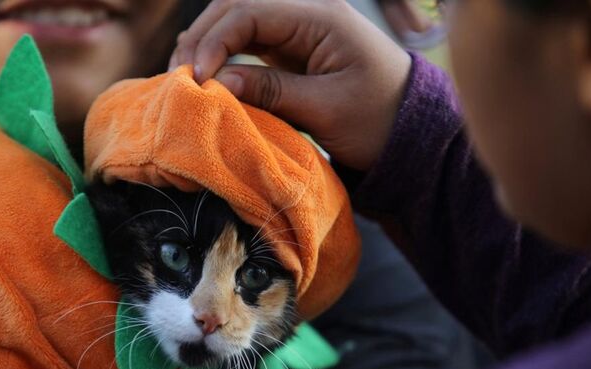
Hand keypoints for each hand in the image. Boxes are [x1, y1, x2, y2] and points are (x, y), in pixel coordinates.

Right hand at [169, 0, 411, 170]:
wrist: (411, 134)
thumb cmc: (379, 120)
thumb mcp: (327, 110)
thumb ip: (272, 92)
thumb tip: (218, 83)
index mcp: (319, 16)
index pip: (247, 13)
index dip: (213, 42)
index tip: (196, 81)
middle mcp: (305, 15)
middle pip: (235, 10)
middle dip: (201, 40)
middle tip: (178, 79)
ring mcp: (297, 33)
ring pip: (236, 27)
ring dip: (207, 49)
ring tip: (184, 81)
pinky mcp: (292, 55)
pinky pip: (248, 48)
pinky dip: (223, 62)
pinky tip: (207, 83)